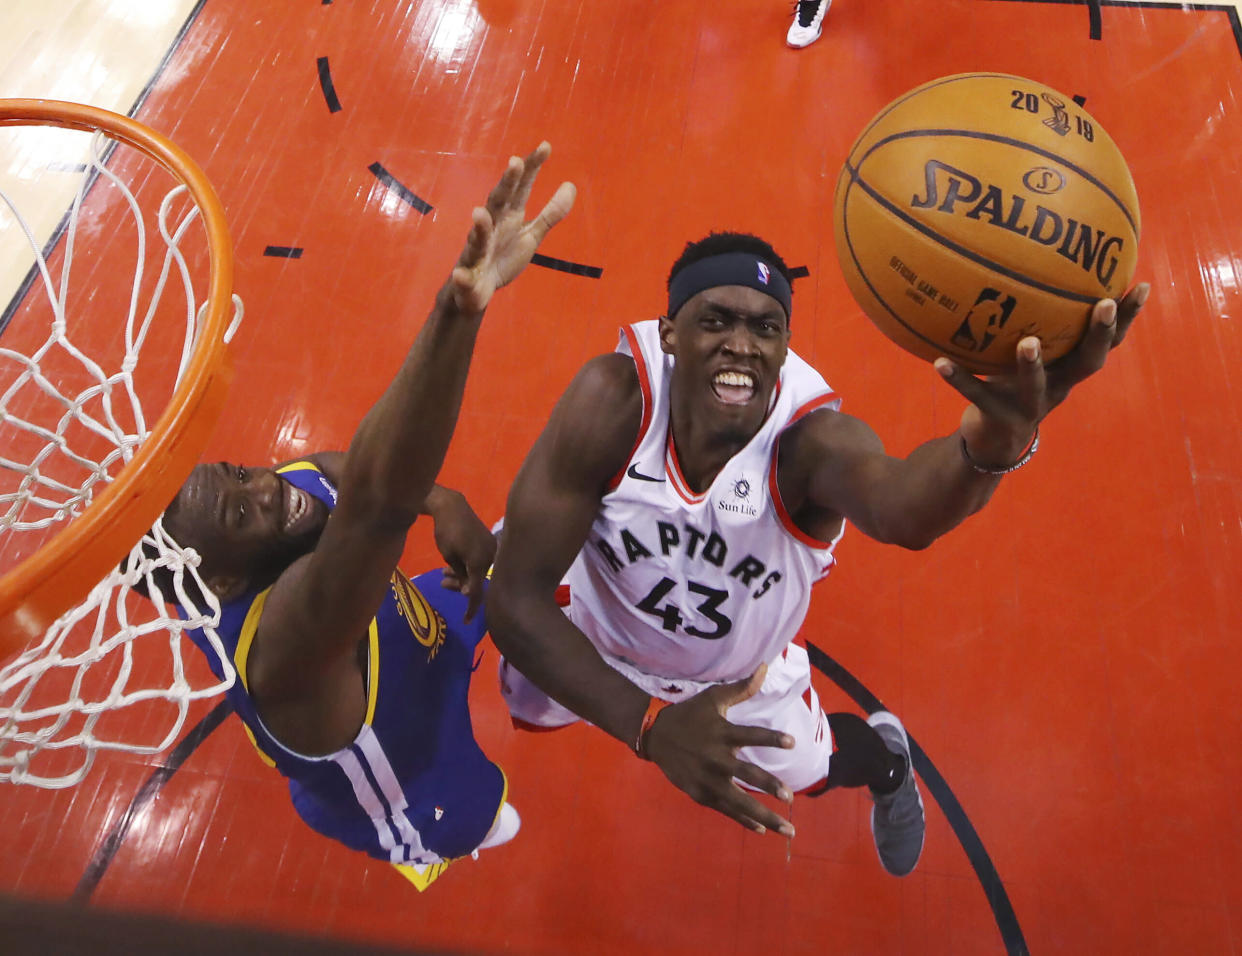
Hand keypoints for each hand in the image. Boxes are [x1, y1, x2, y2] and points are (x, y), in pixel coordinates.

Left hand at [427, 490, 496, 621]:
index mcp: (480, 562)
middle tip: (443, 584)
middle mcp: (491, 556)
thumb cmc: (445, 532)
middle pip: (478, 581)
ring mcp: (492, 548)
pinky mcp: (489, 542)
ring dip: (462, 575)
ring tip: (444, 573)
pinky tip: (454, 565)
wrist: (451, 506)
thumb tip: (469, 593)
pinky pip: (480, 560)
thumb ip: (462, 576)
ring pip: (479, 570)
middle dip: (461, 585)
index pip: (476, 591)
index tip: (466, 620)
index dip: (471, 607)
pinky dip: (468, 565)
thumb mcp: (450, 556)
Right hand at [450, 142, 576, 314]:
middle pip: (498, 202)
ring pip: (478, 237)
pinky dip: (463, 277)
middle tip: (515, 162)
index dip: (531, 167)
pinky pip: (464, 277)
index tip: (545, 146)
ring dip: (479, 226)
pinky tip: (461, 274)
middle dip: (505, 184)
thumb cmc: (504, 256)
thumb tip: (571, 184)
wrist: (476, 289)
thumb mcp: (531, 235)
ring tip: (480, 213)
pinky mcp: (468, 278)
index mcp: (509, 216)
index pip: (521, 187)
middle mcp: (491, 227)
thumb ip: (550, 213)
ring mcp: (477, 251)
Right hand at [644, 665, 795, 835]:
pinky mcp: (701, 794)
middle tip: (789, 797)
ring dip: (764, 816)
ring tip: (787, 829)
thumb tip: (765, 667)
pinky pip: (727, 810)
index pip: (750, 735)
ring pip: (740, 802)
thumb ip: (741, 688)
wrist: (655, 736)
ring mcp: (708, 780)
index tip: (792, 743)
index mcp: (722, 733)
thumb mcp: (713, 699)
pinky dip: (744, 820)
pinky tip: (762, 829)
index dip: (771, 739)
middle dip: (769, 786)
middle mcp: (716, 758)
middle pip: (746, 775)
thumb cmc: (690, 715)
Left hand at [935, 283, 1148, 464]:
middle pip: (1088, 362)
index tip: (1141, 284)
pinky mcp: (998, 417)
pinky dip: (959, 378)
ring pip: (1036, 385)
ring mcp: (1030, 406)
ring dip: (1031, 364)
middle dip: (1099, 334)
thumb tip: (1029, 262)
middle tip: (1102, 305)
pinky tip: (939, 362)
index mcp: (1070, 368)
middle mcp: (1058, 387)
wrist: (994, 439)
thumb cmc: (1012, 381)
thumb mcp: (1030, 350)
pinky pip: (976, 394)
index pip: (1109, 341)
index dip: (1127, 317)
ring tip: (1026, 342)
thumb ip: (1033, 319)